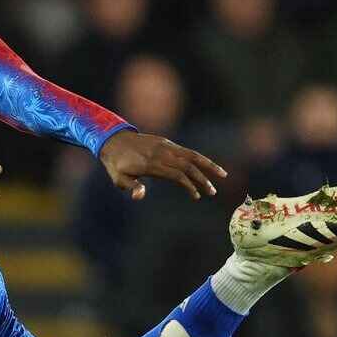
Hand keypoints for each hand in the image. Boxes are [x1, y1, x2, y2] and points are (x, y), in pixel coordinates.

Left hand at [99, 131, 226, 199]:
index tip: (196, 196)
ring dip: (208, 165)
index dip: (189, 185)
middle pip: (187, 166)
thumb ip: (132, 187)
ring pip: (191, 155)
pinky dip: (199, 158)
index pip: (176, 174)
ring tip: (223, 175)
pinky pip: (186, 150)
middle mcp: (161, 154)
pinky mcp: (166, 143)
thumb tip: (140, 196)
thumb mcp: (118, 178)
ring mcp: (165, 147)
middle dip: (202, 179)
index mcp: (151, 164)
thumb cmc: (115, 164)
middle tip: (213, 192)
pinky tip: (207, 166)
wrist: (113, 140)